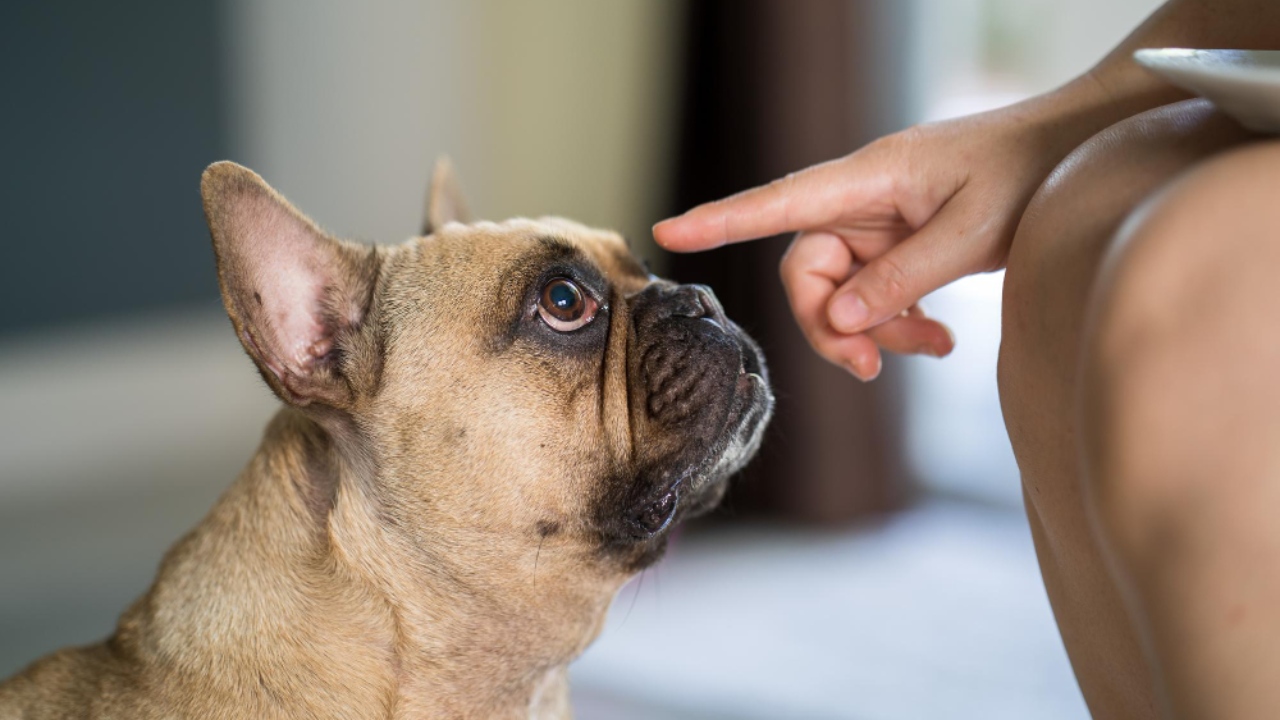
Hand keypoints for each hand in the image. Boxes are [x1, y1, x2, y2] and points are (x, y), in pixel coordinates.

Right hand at [654, 101, 1074, 379]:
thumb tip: (838, 318)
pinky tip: (939, 340)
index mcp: (868, 178)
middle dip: (828, 325)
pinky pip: (875, 292)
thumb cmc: (1029, 172)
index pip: (776, 202)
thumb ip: (902, 278)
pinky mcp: (900, 242)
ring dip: (874, 332)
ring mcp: (879, 223)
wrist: (1075, 151)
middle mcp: (861, 200)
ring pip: (841, 291)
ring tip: (933, 350)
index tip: (667, 230)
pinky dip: (898, 323)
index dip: (719, 220)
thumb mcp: (972, 232)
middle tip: (867, 368)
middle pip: (806, 271)